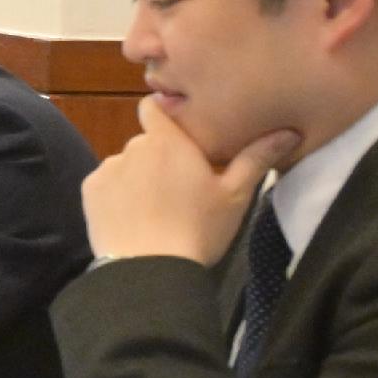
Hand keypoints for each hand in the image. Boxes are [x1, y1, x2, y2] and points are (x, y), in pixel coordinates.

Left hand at [87, 95, 294, 264]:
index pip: (153, 107)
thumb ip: (256, 159)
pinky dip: (117, 196)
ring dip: (138, 178)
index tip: (180, 133)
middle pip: (146, 143)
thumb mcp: (235, 196)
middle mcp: (132, 147)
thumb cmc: (198, 229)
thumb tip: (288, 132)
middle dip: (160, 159)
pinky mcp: (89, 191)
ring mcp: (107, 168)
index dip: (163, 114)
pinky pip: (106, 185)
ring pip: (126, 166)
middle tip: (180, 190)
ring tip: (156, 211)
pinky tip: (134, 219)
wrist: (148, 270)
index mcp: (168, 142)